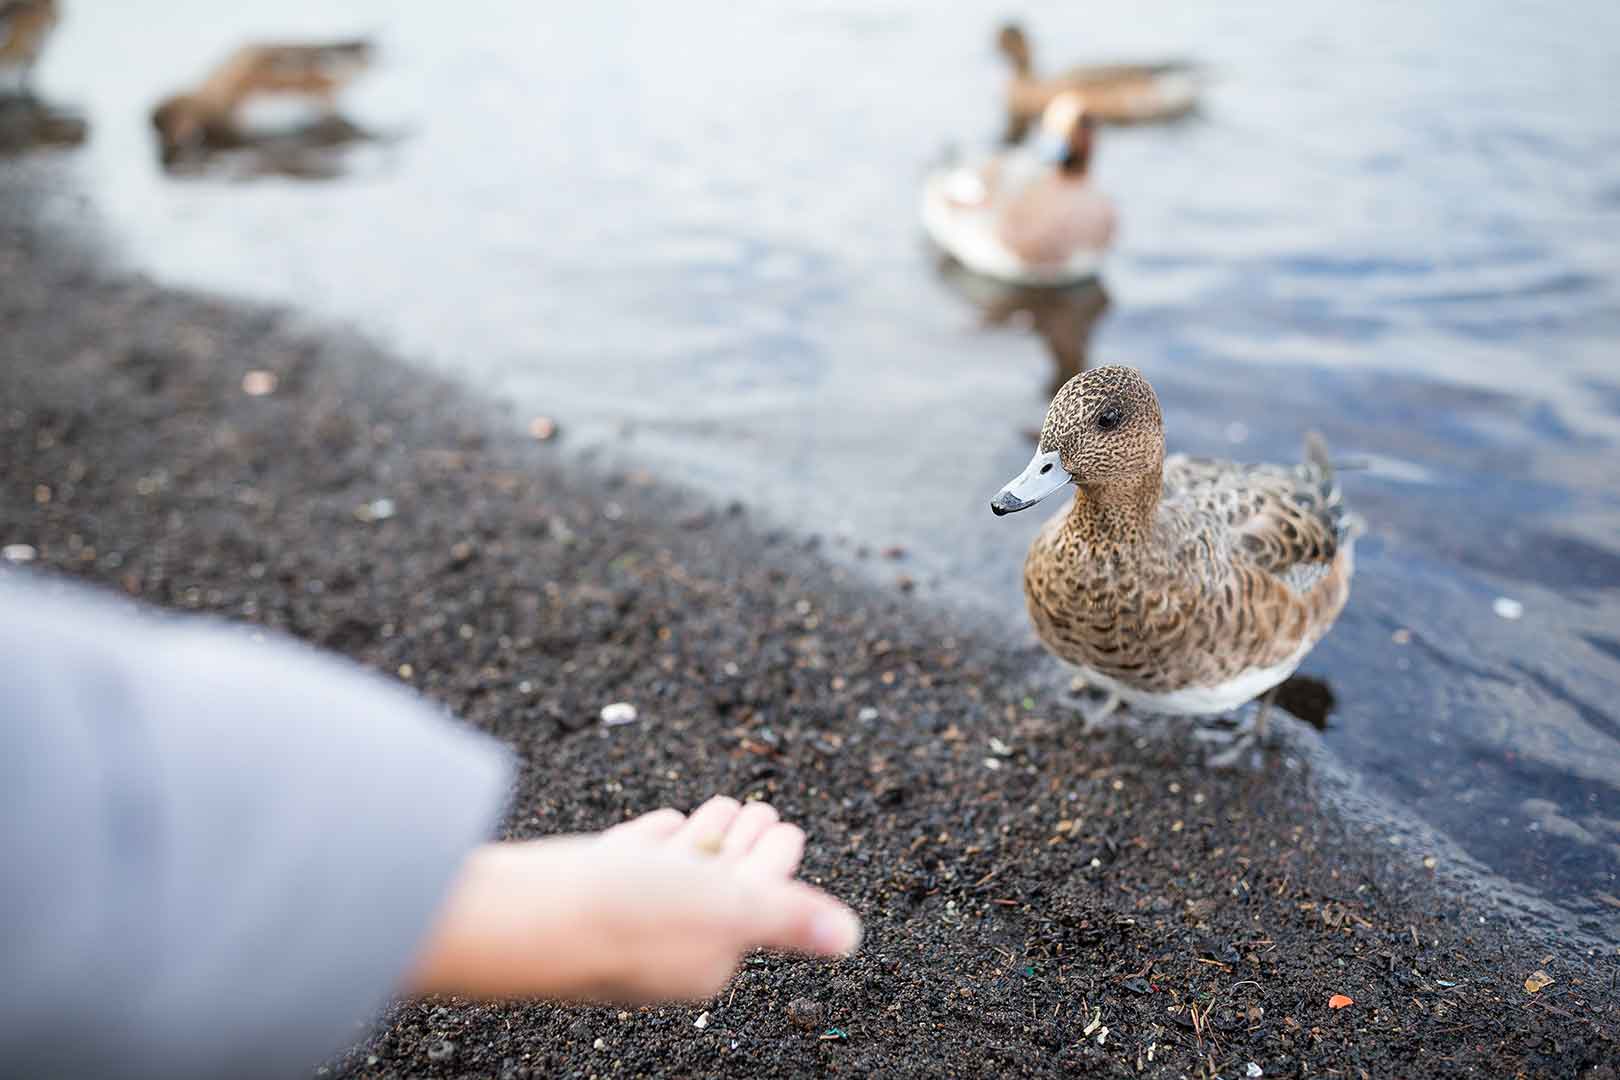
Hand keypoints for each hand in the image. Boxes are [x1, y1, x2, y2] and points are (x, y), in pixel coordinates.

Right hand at [406, 796, 861, 1001]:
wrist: (507, 916)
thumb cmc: (618, 914)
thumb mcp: (724, 908)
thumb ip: (788, 917)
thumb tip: (851, 937)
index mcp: (706, 957)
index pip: (756, 902)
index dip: (776, 860)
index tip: (788, 824)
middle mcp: (663, 946)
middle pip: (717, 888)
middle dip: (743, 848)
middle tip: (762, 807)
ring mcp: (617, 921)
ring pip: (672, 875)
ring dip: (701, 841)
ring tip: (719, 807)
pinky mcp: (576, 896)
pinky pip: (625, 867)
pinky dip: (651, 844)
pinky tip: (660, 826)